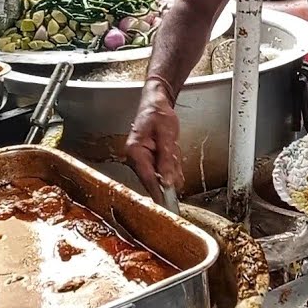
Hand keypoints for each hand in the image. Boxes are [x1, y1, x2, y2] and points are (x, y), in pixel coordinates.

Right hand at [125, 82, 182, 202]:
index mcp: (134, 151)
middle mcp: (135, 158)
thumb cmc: (157, 113)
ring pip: (163, 175)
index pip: (147, 177)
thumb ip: (167, 159)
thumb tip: (168, 182)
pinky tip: (171, 148)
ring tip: (171, 145)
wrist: (156, 102)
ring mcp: (142, 160)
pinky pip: (165, 169)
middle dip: (169, 169)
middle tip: (173, 152)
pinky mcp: (150, 160)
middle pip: (156, 178)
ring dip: (172, 164)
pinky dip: (172, 162)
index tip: (166, 206)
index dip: (158, 192)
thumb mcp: (166, 134)